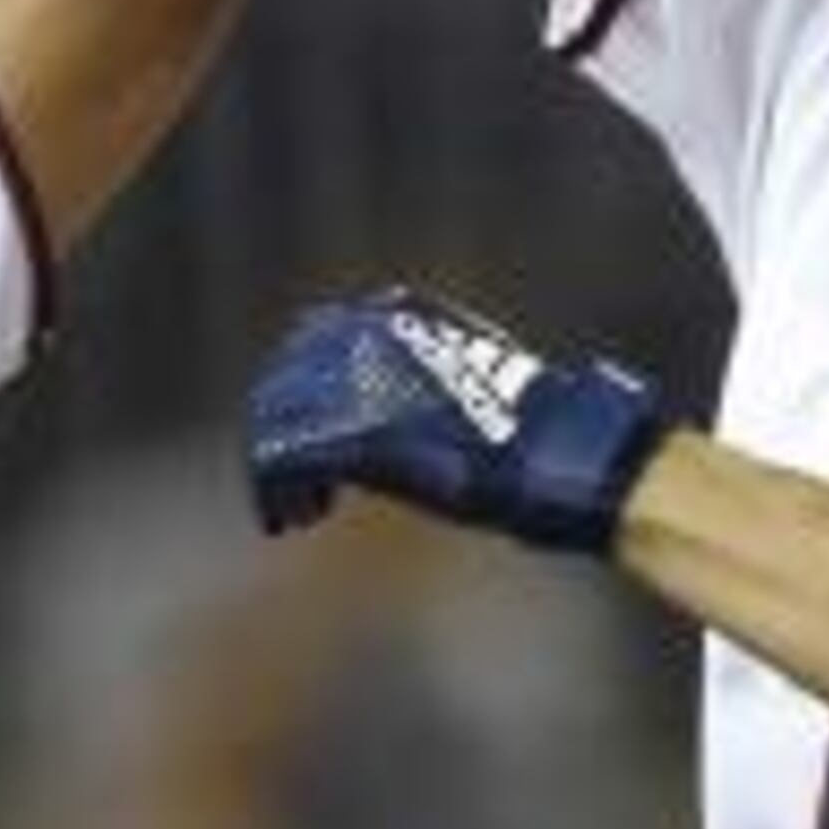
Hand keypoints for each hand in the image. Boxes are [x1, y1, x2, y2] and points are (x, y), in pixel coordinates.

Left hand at [244, 288, 667, 554]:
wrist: (553, 446)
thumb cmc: (531, 422)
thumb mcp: (475, 376)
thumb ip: (428, 374)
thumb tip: (407, 400)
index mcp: (399, 311)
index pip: (316, 336)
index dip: (303, 387)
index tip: (314, 433)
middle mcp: (367, 335)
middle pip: (285, 378)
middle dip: (280, 429)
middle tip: (294, 486)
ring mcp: (357, 382)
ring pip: (276, 419)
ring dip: (276, 470)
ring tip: (293, 509)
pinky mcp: (351, 435)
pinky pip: (284, 459)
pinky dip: (278, 491)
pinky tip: (294, 518)